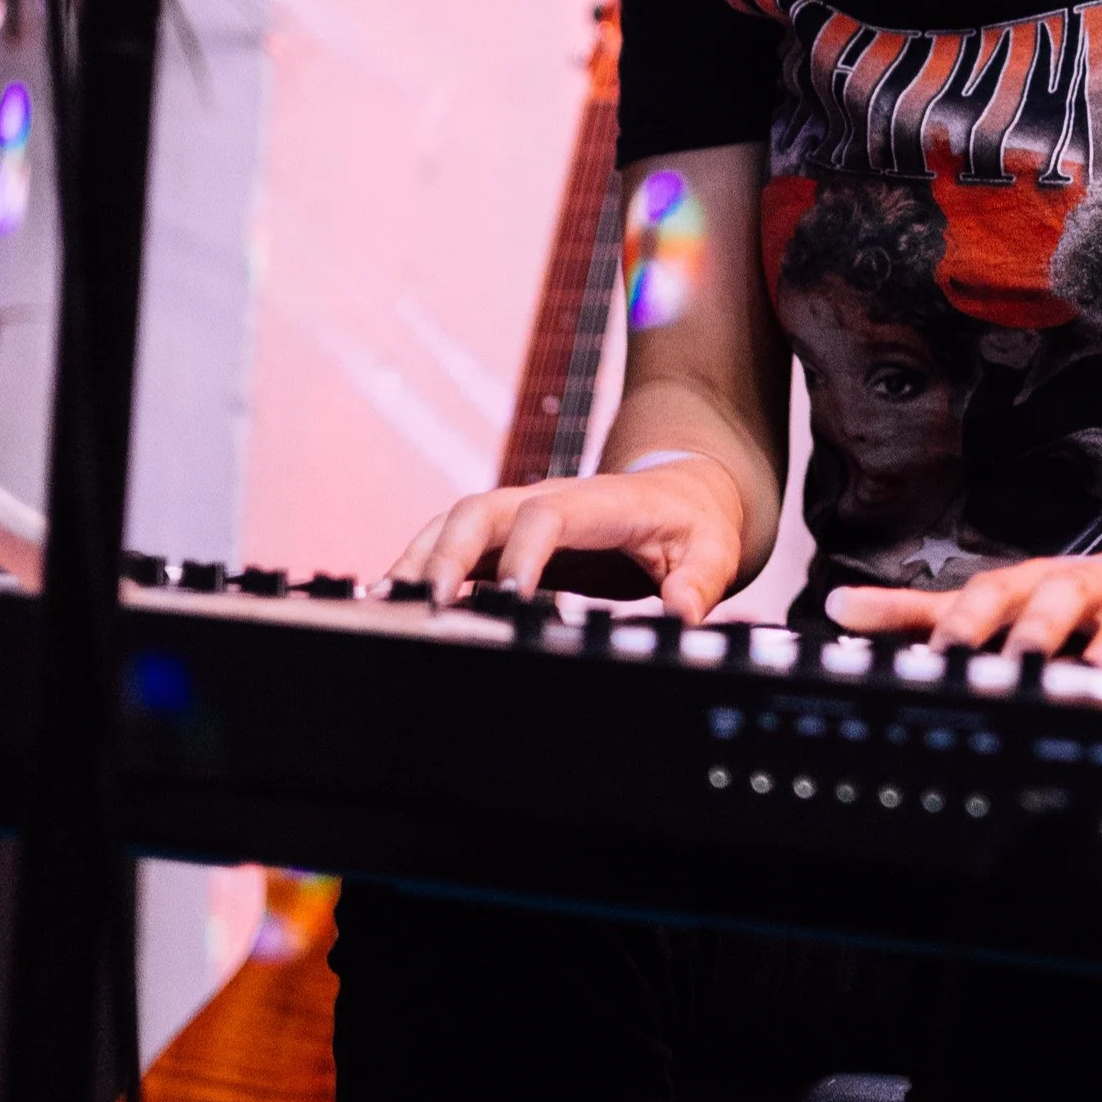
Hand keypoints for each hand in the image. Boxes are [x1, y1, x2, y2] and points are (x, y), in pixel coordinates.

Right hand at [387, 459, 741, 619]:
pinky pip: (456, 542)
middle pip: (481, 509)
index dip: (523, 550)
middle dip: (447, 549)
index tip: (510, 595)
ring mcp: (522, 513)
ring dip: (420, 556)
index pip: (547, 514)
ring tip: (386, 604)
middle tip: (428, 601)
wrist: (683, 488)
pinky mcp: (507, 535)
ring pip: (455, 522)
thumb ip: (702, 580)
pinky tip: (397, 603)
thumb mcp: (715, 547)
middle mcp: (549, 499)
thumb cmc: (694, 521)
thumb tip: (682, 613)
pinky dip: (423, 565)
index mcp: (599, 503)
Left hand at [825, 543, 1101, 679]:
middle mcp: (1078, 590)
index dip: (963, 625)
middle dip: (1038, 630)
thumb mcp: (995, 598)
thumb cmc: (1066, 598)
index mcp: (1028, 585)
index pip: (988, 597)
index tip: (937, 655)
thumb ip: (917, 612)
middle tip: (1020, 659)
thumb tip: (836, 607)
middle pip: (1056, 603)